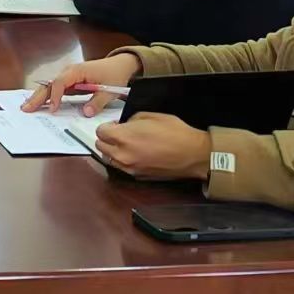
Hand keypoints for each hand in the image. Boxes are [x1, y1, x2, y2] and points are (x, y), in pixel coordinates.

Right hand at [24, 53, 142, 114]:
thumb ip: (97, 102)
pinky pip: (56, 90)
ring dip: (39, 97)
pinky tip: (40, 105)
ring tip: (27, 108)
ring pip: (50, 87)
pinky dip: (47, 97)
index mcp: (77, 71)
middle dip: (38, 96)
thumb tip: (85, 113)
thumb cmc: (114, 75)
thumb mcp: (109, 90)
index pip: (60, 83)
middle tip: (26, 108)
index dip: (56, 96)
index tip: (53, 109)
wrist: (120, 66)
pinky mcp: (71, 83)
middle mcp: (69, 72)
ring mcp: (69, 77)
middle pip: (49, 84)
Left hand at [93, 113, 211, 180]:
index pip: (100, 132)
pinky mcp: (138, 177)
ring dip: (113, 150)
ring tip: (127, 144)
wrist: (194, 154)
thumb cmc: (175, 132)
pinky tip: (136, 154)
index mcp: (124, 138)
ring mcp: (130, 169)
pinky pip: (122, 168)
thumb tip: (124, 126)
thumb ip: (131, 120)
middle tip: (119, 133)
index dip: (107, 126)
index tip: (115, 124)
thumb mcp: (151, 115)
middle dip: (107, 138)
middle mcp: (123, 155)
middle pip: (100, 147)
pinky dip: (124, 160)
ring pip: (109, 159)